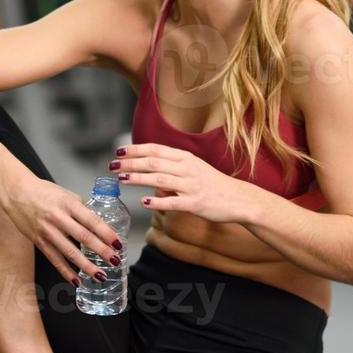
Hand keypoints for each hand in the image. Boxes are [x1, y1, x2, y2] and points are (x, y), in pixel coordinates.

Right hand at [0, 174, 121, 284]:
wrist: (16, 192)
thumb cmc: (43, 191)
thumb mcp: (66, 194)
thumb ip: (81, 209)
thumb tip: (97, 225)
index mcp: (69, 204)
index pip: (92, 221)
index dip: (107, 234)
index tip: (118, 244)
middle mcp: (58, 217)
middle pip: (84, 237)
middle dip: (102, 251)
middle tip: (115, 261)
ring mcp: (47, 231)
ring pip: (70, 253)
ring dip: (87, 266)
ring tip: (100, 276)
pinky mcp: (38, 240)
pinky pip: (54, 259)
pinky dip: (66, 271)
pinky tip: (77, 280)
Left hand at [112, 143, 255, 224]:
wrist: (239, 199)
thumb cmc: (214, 185)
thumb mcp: (193, 170)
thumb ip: (171, 170)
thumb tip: (149, 176)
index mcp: (185, 158)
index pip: (155, 149)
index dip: (135, 150)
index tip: (118, 151)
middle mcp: (187, 168)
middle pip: (153, 162)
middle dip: (130, 163)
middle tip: (112, 166)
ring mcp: (191, 185)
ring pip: (159, 179)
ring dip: (138, 178)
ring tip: (121, 180)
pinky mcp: (195, 202)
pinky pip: (172, 201)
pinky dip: (157, 201)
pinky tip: (144, 202)